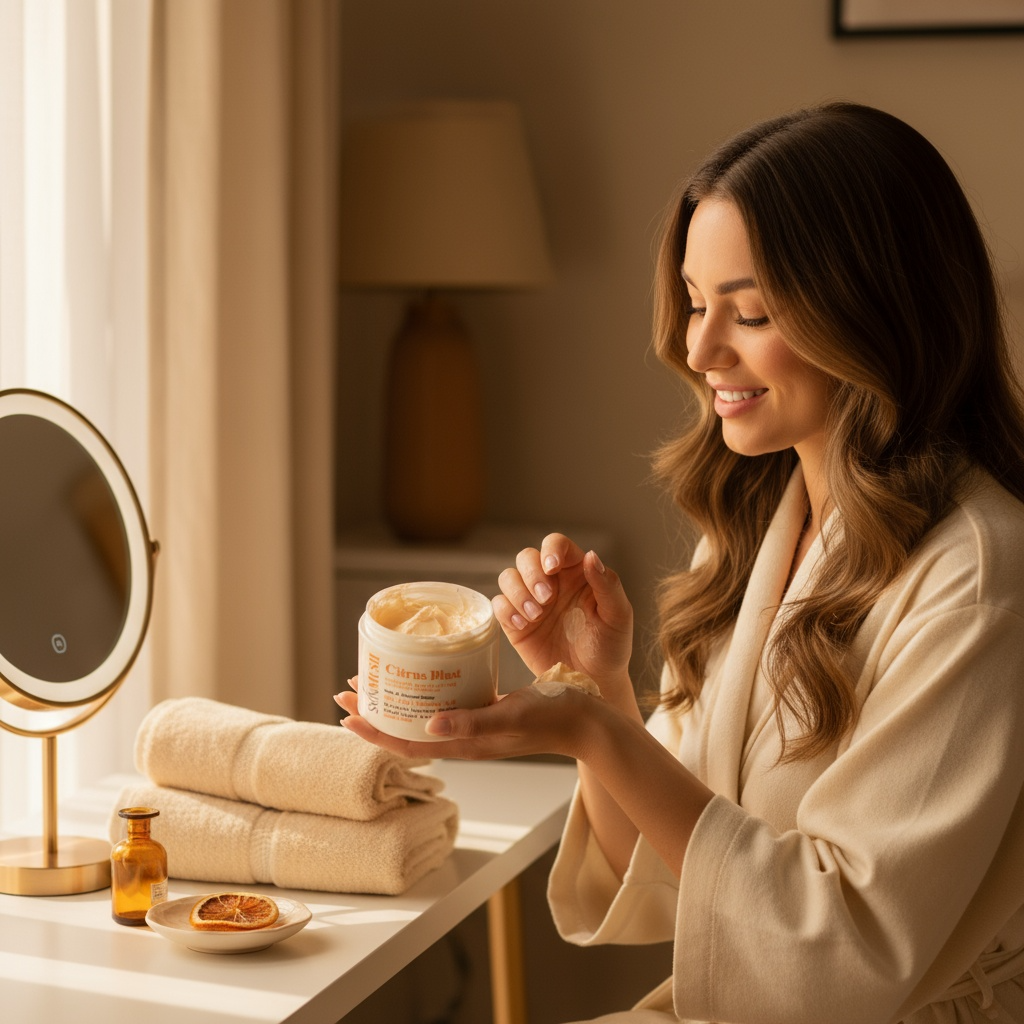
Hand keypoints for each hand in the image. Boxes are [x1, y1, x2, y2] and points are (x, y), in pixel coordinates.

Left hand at [334, 677, 601, 760]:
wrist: (585, 719)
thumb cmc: (553, 717)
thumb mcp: (511, 716)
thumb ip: (472, 722)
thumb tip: (429, 727)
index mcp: (466, 744)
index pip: (408, 746)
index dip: (375, 733)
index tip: (347, 714)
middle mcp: (464, 737)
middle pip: (408, 730)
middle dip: (376, 711)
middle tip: (348, 687)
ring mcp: (475, 724)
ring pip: (423, 715)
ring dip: (396, 700)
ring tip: (375, 678)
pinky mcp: (487, 709)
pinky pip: (445, 702)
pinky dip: (425, 690)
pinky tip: (423, 673)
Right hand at [493, 534, 632, 693]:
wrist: (593, 682)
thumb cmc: (610, 646)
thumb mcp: (618, 615)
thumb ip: (607, 584)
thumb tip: (591, 555)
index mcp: (576, 573)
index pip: (557, 545)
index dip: (550, 549)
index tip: (552, 567)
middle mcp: (551, 582)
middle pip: (526, 557)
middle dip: (531, 574)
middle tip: (546, 599)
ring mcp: (531, 601)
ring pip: (508, 577)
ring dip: (518, 592)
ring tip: (536, 615)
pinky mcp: (516, 623)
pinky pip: (499, 604)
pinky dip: (506, 610)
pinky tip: (522, 624)